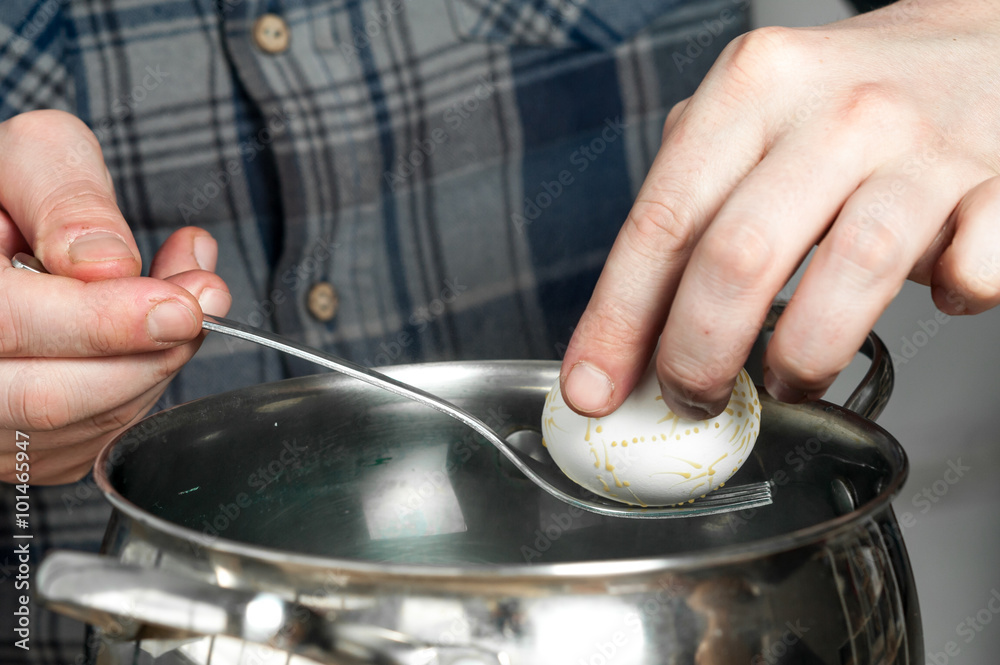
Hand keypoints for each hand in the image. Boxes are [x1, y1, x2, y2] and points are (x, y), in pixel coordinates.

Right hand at [0, 110, 230, 483]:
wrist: (1, 227)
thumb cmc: (7, 192)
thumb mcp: (30, 158)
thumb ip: (65, 198)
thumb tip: (110, 264)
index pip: (10, 326)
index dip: (104, 322)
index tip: (181, 306)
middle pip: (52, 397)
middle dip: (149, 350)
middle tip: (204, 298)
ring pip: (85, 422)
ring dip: (158, 360)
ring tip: (187, 292)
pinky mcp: (23, 448)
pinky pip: (100, 434)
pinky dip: (148, 381)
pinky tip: (157, 328)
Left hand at [561, 0, 999, 417]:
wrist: (982, 46)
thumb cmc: (847, 101)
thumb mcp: (750, 118)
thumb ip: (690, 204)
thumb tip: (626, 330)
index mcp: (753, 88)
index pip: (663, 221)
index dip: (618, 320)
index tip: (594, 388)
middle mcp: (837, 109)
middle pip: (738, 257)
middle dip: (698, 355)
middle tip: (691, 397)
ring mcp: (926, 144)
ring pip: (848, 276)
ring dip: (803, 356)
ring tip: (788, 378)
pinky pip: (974, 269)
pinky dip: (949, 302)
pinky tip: (932, 300)